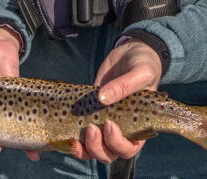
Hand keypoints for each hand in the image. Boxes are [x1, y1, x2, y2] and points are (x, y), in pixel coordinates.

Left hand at [71, 39, 160, 163]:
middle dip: (97, 147)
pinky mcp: (88, 114)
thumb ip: (124, 86)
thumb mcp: (140, 73)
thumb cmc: (143, 66)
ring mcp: (103, 123)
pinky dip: (70, 138)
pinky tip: (62, 134)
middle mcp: (121, 130)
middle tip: (91, 128)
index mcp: (138, 126)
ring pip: (92, 149)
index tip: (110, 124)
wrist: (130, 54)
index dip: (117, 144)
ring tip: (74, 136)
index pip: (128, 149)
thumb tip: (101, 98)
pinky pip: (79, 133)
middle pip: (108, 153)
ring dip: (82, 148)